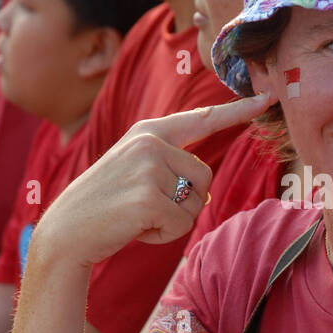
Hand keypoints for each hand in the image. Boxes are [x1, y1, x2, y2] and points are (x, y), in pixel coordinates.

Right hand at [31, 91, 276, 268]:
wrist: (65, 232)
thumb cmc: (104, 207)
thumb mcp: (134, 171)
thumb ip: (168, 166)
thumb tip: (202, 189)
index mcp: (148, 132)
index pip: (202, 119)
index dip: (238, 110)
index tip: (267, 97)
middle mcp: (150, 143)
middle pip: (204, 177)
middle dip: (184, 202)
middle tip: (145, 208)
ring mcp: (148, 169)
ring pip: (195, 204)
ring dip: (173, 221)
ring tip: (137, 217)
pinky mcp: (148, 198)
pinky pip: (182, 224)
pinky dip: (163, 235)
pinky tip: (135, 229)